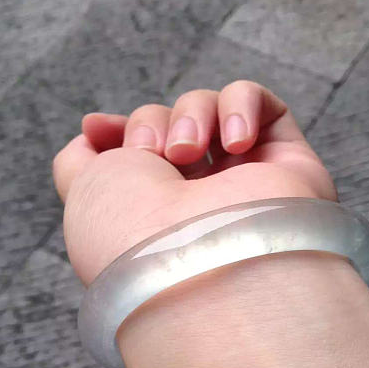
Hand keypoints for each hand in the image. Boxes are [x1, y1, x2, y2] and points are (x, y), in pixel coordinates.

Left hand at [53, 81, 335, 284]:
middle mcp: (201, 197)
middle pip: (174, 122)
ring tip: (189, 151)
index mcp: (157, 210)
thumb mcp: (84, 193)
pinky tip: (235, 143)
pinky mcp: (288, 164)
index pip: (142, 149)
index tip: (97, 130)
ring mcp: (245, 181)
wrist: (200, 263)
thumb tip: (92, 130)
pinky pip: (264, 104)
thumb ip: (79, 160)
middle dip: (153, 124)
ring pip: (214, 108)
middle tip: (155, 156)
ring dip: (193, 115)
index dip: (121, 131)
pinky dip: (241, 106)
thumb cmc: (134, 234)